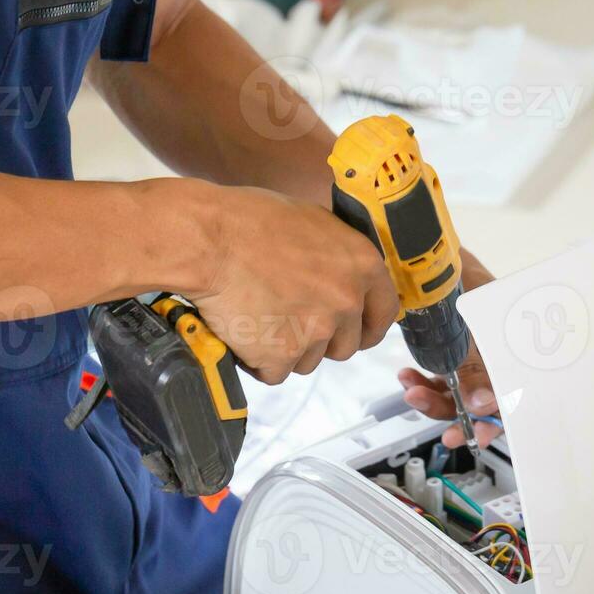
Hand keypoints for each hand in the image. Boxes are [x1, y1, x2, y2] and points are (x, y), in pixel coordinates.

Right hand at [193, 185, 398, 384]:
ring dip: (287, 349)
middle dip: (321, 340)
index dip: (367, 325)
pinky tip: (244, 330)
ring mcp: (316, 331)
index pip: (384, 313)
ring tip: (260, 315)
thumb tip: (347, 275)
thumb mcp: (313, 223)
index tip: (357, 331)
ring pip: (309, 360)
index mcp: (362, 265)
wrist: (208, 240)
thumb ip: (339, 257)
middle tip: (290, 319)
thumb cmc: (250, 221)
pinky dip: (258, 360)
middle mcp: (346, 301)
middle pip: (346, 345)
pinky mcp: (282, 354)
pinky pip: (275, 371)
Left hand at [399, 250, 502, 448]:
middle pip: (485, 401)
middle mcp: (495, 349)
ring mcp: (472, 350)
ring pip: (459, 394)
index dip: (495, 418)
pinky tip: (408, 375)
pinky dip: (422, 383)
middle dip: (462, 418)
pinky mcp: (450, 347)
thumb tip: (480, 403)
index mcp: (512, 342)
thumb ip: (475, 363)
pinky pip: (440, 379)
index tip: (473, 429)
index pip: (514, 393)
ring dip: (435, 400)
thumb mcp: (468, 318)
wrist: (422, 246)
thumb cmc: (454, 267)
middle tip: (445, 431)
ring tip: (412, 390)